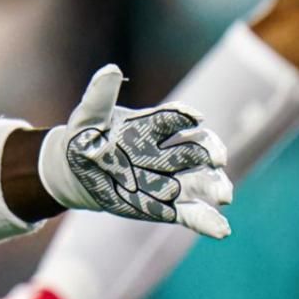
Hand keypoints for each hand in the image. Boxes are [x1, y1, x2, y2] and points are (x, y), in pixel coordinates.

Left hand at [40, 65, 233, 237]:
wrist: (75, 174)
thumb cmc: (83, 140)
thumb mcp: (87, 119)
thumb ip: (99, 97)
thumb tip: (110, 69)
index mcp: (151, 126)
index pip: (173, 118)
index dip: (184, 116)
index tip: (193, 117)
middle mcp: (168, 151)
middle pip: (197, 149)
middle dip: (210, 153)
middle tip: (217, 159)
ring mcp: (170, 179)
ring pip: (201, 181)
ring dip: (215, 187)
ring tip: (223, 196)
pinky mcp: (165, 206)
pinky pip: (190, 213)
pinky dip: (206, 221)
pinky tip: (222, 230)